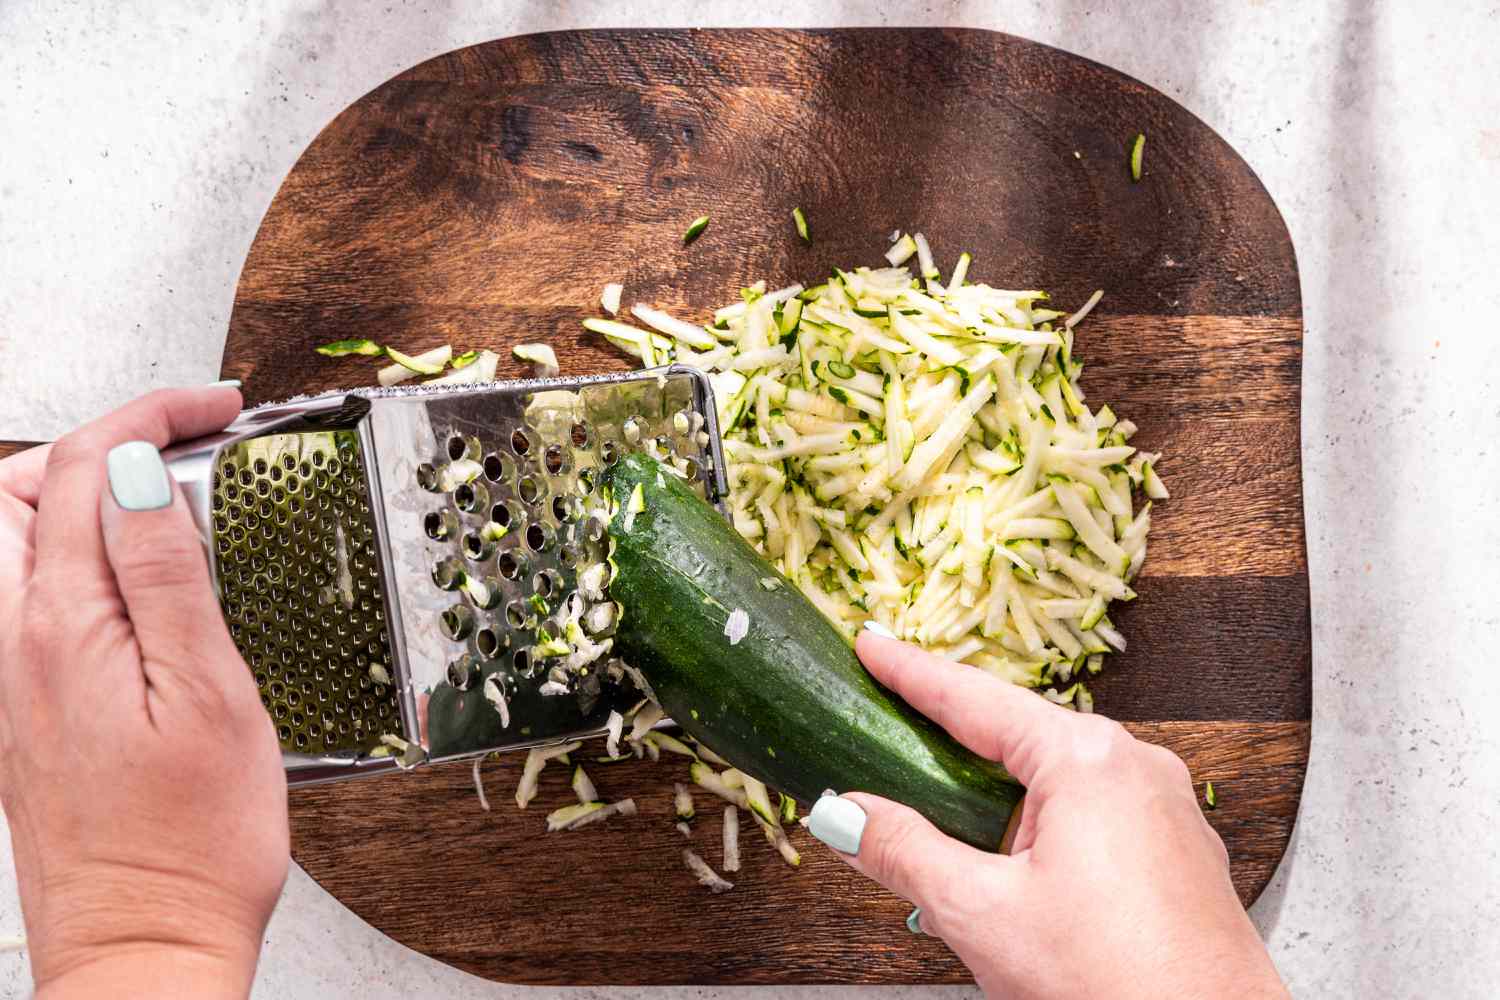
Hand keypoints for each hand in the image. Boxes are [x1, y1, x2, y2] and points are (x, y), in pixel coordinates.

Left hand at [0, 388, 288, 998]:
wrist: (146, 944)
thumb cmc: (192, 840)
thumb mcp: (206, 695)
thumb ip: (165, 578)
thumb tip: (139, 474)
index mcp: (65, 629)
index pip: (87, 470)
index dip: (150, 414)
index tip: (216, 405)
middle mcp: (20, 645)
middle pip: (25, 492)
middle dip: (101, 435)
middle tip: (187, 430)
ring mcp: (19, 678)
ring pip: (21, 541)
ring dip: (84, 488)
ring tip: (167, 485)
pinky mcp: (32, 709)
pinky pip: (37, 594)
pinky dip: (82, 548)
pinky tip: (143, 571)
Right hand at [806, 632, 1286, 999]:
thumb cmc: (1117, 986)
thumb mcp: (982, 914)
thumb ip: (903, 852)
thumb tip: (846, 812)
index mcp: (1087, 761)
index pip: (974, 700)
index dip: (911, 673)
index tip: (872, 646)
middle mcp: (1136, 767)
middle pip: (1018, 732)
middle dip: (952, 734)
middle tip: (892, 721)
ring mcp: (1165, 808)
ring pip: (1056, 776)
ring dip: (996, 788)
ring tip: (940, 807)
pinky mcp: (1176, 852)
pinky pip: (1092, 810)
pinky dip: (1040, 819)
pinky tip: (1012, 859)